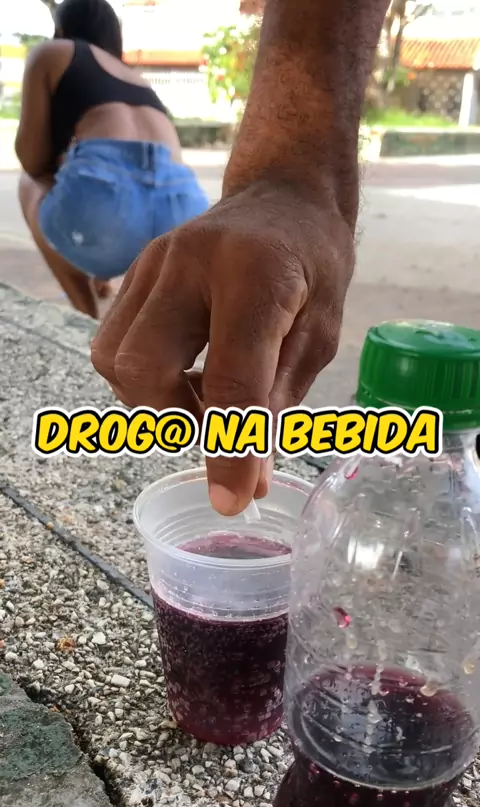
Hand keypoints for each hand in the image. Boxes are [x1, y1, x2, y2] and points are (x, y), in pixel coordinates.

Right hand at [91, 180, 354, 514]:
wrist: (283, 198)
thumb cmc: (313, 268)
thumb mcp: (318, 337)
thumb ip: (276, 404)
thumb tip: (245, 484)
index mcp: (255, 275)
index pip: (233, 377)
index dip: (230, 446)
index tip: (231, 499)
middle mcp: (188, 263)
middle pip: (142, 366)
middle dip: (173, 417)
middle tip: (215, 422)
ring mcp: (150, 264)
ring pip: (114, 358)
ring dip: (153, 399)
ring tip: (202, 395)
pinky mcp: (132, 273)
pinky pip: (113, 343)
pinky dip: (143, 377)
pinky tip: (184, 371)